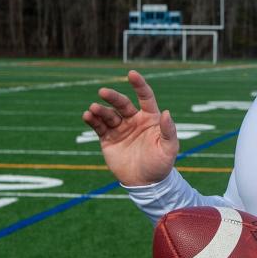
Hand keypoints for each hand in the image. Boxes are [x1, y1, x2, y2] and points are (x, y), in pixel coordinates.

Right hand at [82, 70, 177, 185]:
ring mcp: (120, 128)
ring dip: (100, 110)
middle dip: (112, 97)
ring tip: (93, 109)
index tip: (131, 74)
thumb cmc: (161, 165)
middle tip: (103, 92)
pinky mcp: (108, 139)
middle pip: (122, 103)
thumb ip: (169, 130)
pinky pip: (98, 126)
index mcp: (150, 118)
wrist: (146, 183)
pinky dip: (92, 120)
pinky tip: (87, 116)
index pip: (145, 97)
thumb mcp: (169, 148)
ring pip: (108, 114)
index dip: (139, 85)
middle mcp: (134, 120)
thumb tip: (167, 112)